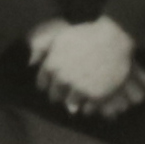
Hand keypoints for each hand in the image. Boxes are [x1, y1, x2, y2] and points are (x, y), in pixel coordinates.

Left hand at [23, 20, 144, 118]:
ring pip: (70, 104)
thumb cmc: (87, 34)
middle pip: (55, 96)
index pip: (43, 84)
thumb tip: (30, 63)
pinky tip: (92, 100)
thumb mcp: (60, 37)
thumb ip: (43, 49)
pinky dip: (89, 107)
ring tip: (82, 96)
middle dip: (60, 94)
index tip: (55, 84)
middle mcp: (62, 79)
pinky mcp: (95, 96)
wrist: (114, 38)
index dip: (49, 84)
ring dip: (74, 101)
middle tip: (69, 90)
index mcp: (52, 65)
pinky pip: (87, 109)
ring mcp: (79, 89)